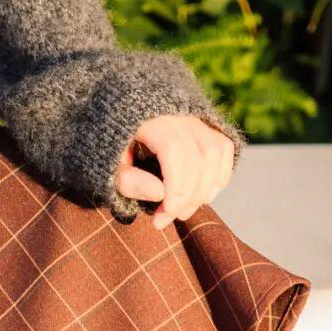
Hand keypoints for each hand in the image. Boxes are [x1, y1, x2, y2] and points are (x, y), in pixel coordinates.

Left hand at [114, 115, 235, 230]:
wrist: (118, 121)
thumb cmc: (112, 150)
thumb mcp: (108, 166)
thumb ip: (128, 180)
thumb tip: (160, 193)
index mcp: (149, 118)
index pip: (174, 150)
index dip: (177, 185)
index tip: (167, 212)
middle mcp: (177, 112)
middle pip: (199, 155)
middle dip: (188, 196)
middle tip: (167, 218)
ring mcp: (195, 117)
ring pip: (215, 152)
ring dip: (204, 190)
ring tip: (182, 211)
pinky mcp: (207, 126)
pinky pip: (223, 149)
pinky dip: (218, 177)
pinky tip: (201, 196)